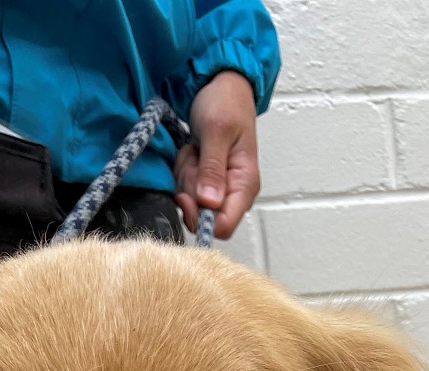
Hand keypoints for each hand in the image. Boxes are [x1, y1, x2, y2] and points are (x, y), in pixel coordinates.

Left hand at [175, 70, 259, 241]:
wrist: (222, 84)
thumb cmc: (226, 103)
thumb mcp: (216, 132)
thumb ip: (212, 169)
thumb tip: (209, 203)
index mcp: (245, 186)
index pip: (223, 227)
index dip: (200, 217)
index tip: (186, 194)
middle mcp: (235, 193)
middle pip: (203, 216)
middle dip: (190, 190)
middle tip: (193, 158)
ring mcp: (221, 188)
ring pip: (193, 204)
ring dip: (185, 177)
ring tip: (194, 150)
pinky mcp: (207, 182)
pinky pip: (187, 190)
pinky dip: (183, 172)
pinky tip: (192, 153)